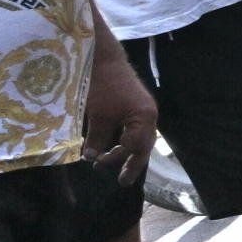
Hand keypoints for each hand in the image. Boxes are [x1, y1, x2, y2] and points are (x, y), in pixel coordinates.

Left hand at [83, 52, 157, 187]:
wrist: (104, 59)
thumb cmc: (102, 86)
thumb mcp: (97, 115)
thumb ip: (98, 139)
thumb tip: (92, 158)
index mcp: (144, 118)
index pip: (133, 147)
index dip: (116, 158)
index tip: (97, 165)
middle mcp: (149, 115)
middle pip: (144, 145)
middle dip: (133, 164)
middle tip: (123, 182)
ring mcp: (144, 109)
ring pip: (141, 138)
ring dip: (129, 152)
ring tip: (118, 166)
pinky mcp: (137, 105)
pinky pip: (136, 129)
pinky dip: (127, 140)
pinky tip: (117, 146)